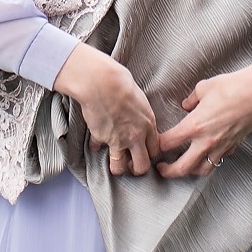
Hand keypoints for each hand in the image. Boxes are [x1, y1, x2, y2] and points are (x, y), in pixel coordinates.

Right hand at [56, 45, 156, 176]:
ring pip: (119, 167)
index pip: (155, 151)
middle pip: (141, 166)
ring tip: (115, 161)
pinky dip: (95, 145)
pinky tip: (95, 141)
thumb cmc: (121, 83)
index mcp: (148, 125)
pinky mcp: (100, 137)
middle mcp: (135, 137)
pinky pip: (97, 148)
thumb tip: (141, 122)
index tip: (145, 153)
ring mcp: (116, 140)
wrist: (101, 82)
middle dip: (137, 169)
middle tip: (132, 164)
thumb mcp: (141, 100)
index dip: (150, 154)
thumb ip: (142, 116)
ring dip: (117, 167)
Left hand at [156, 61, 251, 178]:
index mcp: (194, 126)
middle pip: (182, 167)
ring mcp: (221, 146)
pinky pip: (219, 160)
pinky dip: (211, 161)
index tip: (155, 144)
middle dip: (168, 172)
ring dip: (190, 171)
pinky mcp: (233, 146)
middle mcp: (206, 141)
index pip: (168, 143)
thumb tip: (187, 105)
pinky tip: (208, 156)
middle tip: (162, 169)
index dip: (158, 145)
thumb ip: (192, 99)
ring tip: (184, 168)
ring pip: (202, 170)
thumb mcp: (204, 87)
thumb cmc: (234, 87)